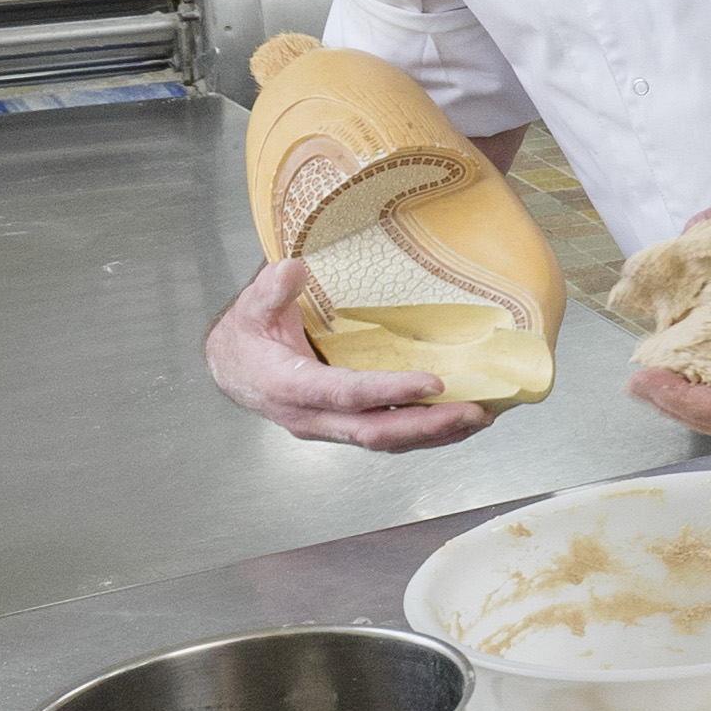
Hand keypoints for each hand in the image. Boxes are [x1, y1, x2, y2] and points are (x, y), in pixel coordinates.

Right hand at [206, 255, 496, 454]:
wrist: (231, 368)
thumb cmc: (246, 336)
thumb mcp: (252, 306)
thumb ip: (271, 289)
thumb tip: (294, 269)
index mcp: (292, 388)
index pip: (348, 394)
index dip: (390, 393)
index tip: (433, 383)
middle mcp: (314, 419)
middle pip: (377, 432)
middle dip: (429, 425)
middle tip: (475, 411)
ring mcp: (331, 428)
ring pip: (388, 442)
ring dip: (436, 434)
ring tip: (479, 418)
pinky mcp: (345, 428)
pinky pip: (389, 437)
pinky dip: (425, 433)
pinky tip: (456, 422)